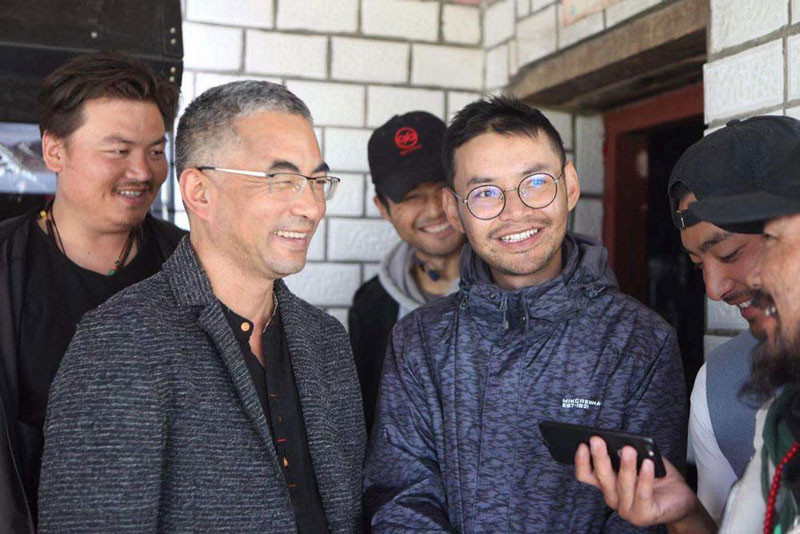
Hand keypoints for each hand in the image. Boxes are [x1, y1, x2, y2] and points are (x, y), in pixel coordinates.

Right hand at [574, 436, 703, 528]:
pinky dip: (645, 478)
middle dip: (598, 457)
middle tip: (598, 441)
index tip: (584, 444)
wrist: (681, 500)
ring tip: (629, 450)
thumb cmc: (658, 477)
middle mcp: (614, 499)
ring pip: (621, 485)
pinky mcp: (643, 515)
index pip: (586, 475)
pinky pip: (642, 494)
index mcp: (609, 485)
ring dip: (625, 466)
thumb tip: (623, 442)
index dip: (581, 461)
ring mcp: (627, 510)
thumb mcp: (642, 460)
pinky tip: (648, 464)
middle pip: (601, 478)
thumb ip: (631, 453)